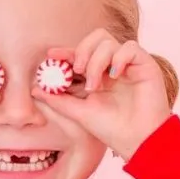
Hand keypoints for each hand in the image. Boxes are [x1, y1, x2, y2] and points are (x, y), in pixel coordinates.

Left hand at [34, 29, 170, 160]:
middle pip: (95, 38)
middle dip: (82, 51)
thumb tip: (35, 90)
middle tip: (76, 69)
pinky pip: (130, 47)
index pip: (80, 55)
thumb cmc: (112, 129)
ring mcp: (128, 64)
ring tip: (95, 85)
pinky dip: (119, 57)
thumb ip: (59, 100)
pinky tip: (114, 76)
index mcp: (98, 75)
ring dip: (97, 60)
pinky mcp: (144, 64)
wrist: (137, 140)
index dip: (65, 52)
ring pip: (108, 41)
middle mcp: (112, 66)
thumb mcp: (80, 113)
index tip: (50, 55)